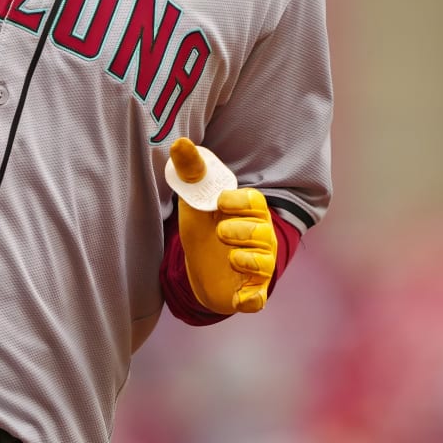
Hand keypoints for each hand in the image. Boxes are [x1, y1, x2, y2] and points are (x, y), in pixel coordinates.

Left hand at [175, 143, 276, 314]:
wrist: (200, 267)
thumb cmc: (203, 227)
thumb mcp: (194, 200)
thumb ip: (190, 171)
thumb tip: (179, 143)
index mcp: (250, 212)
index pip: (255, 202)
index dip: (239, 201)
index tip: (220, 203)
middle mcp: (262, 238)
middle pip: (262, 232)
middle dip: (239, 231)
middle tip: (220, 232)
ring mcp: (259, 267)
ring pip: (263, 264)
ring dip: (244, 259)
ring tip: (228, 256)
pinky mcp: (252, 293)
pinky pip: (258, 298)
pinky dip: (250, 299)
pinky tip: (240, 297)